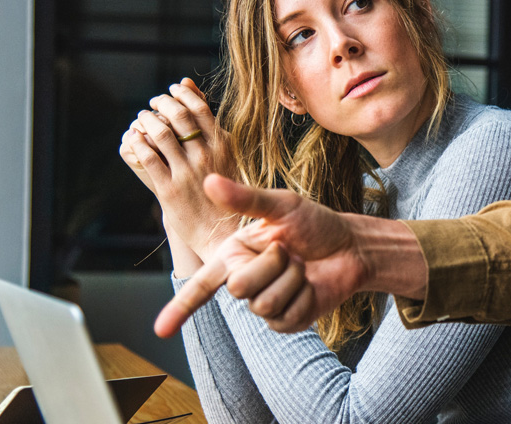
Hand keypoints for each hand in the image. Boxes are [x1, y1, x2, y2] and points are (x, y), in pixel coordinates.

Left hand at [119, 78, 237, 262]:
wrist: (222, 232)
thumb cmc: (225, 191)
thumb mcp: (226, 155)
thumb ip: (210, 126)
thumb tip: (191, 87)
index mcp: (223, 146)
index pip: (200, 108)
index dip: (183, 94)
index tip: (173, 89)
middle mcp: (206, 157)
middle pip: (179, 116)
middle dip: (162, 103)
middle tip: (154, 102)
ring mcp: (187, 173)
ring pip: (161, 135)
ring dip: (147, 120)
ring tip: (142, 118)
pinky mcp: (169, 190)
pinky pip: (148, 159)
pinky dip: (137, 143)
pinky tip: (134, 138)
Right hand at [154, 174, 426, 336]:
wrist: (350, 247)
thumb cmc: (315, 223)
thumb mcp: (282, 205)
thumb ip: (246, 198)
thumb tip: (210, 181)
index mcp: (234, 254)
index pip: (201, 285)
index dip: (179, 308)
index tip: (159, 330)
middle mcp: (245, 280)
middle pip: (238, 287)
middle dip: (271, 264)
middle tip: (290, 251)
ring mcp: (265, 303)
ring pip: (262, 303)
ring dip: (290, 280)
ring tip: (302, 266)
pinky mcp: (286, 321)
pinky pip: (284, 317)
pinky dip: (302, 297)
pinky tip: (310, 285)